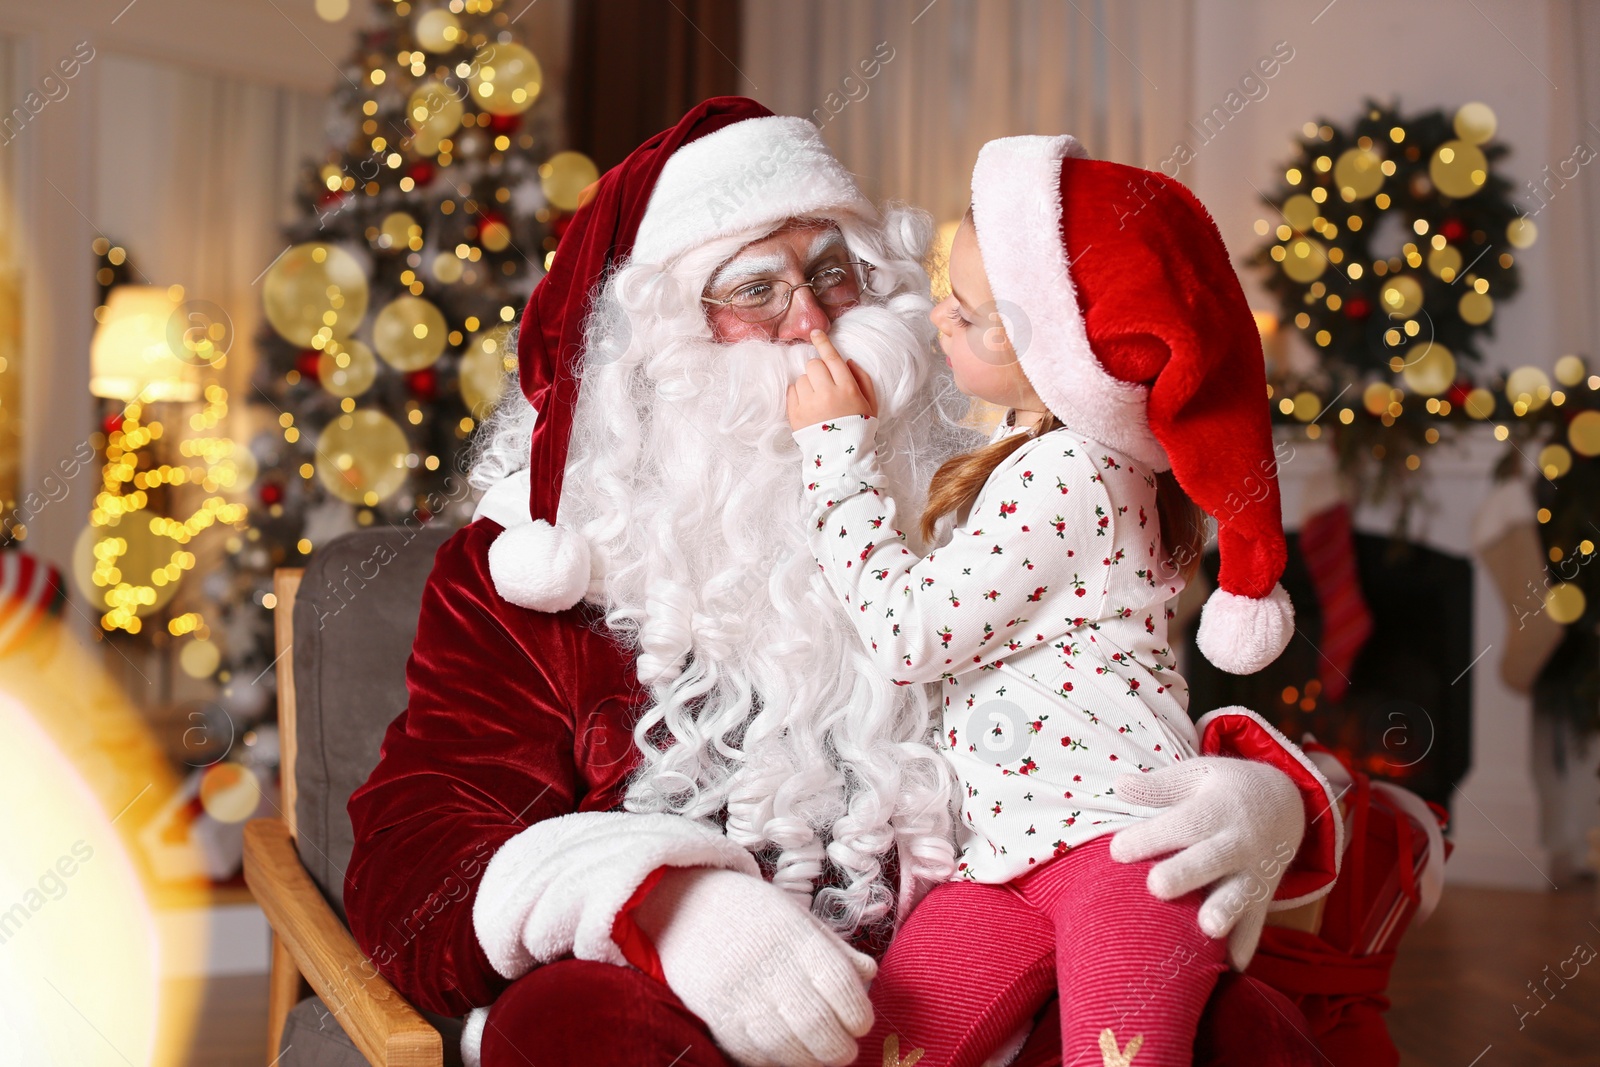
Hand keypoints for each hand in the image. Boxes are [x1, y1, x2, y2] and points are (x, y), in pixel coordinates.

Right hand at [634, 867, 876, 1065]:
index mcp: (797, 939)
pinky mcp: (718, 1016)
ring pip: (788, 1047)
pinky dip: (775, 1062)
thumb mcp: (798, 917)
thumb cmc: (751, 912)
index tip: (861, 1022)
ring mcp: (743, 995)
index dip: (859, 1014)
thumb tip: (869, 976)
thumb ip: (834, 948)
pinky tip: (786, 1056)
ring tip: (820, 1057)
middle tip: (845, 1048)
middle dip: (840, 1047)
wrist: (684, 907)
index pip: (841, 987)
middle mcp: (772, 969)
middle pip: (819, 1025)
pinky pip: (753, 1053)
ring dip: (812, 1060)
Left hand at [786, 329, 878, 430]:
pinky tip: (809, 405)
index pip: (831, 358)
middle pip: (814, 365)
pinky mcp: (795, 414)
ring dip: (809, 384)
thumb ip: (863, 379)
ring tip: (818, 400)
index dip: (823, 343)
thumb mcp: (871, 404)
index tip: (816, 333)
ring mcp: (809, 404)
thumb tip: (847, 361)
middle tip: (825, 385)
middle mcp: (827, 393)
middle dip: (819, 370)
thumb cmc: (859, 429)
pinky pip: (792, 391)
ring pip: (802, 378)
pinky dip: (799, 394)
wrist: (842, 458)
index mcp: (847, 388)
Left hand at [1109, 756, 1305, 968]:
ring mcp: (1254, 872)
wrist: (1286, 803)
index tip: (1117, 851)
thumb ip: (1160, 786)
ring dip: (1225, 911)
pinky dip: (1246, 945)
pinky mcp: (1263, 897)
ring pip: (1239, 893)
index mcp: (1218, 808)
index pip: (1182, 823)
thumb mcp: (1198, 775)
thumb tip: (1118, 786)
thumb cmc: (1225, 789)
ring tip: (1208, 928)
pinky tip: (1232, 966)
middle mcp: (1238, 842)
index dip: (1151, 837)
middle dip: (1185, 874)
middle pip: (1211, 859)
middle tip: (1157, 887)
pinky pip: (1257, 923)